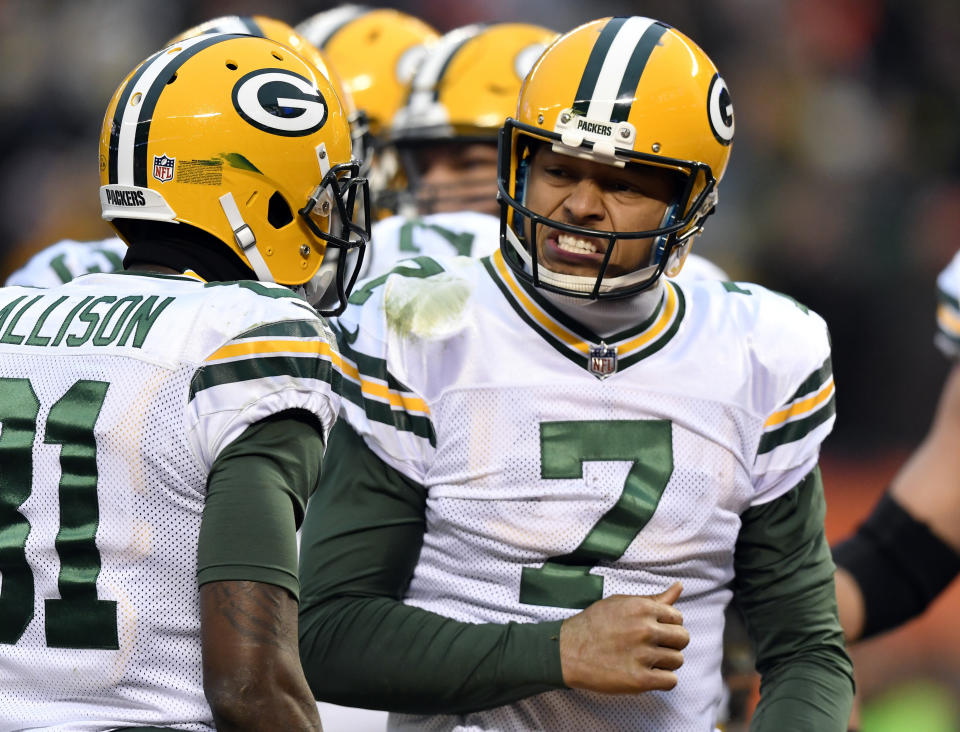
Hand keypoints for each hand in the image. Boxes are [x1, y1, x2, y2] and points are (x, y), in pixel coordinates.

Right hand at [559, 582, 688, 693]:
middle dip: (671, 643)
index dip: (668, 625)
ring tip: (646, 660)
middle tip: (652, 646)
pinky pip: (670, 681)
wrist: (567, 650)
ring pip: (677, 660)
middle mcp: (645, 629)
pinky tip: (647, 674)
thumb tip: (679, 587)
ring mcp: (643, 655)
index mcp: (642, 608)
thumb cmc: (593, 624)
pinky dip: (662, 680)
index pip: (677, 617)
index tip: (654, 631)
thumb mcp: (621, 602)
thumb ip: (653, 599)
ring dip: (665, 662)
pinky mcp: (639, 680)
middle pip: (683, 638)